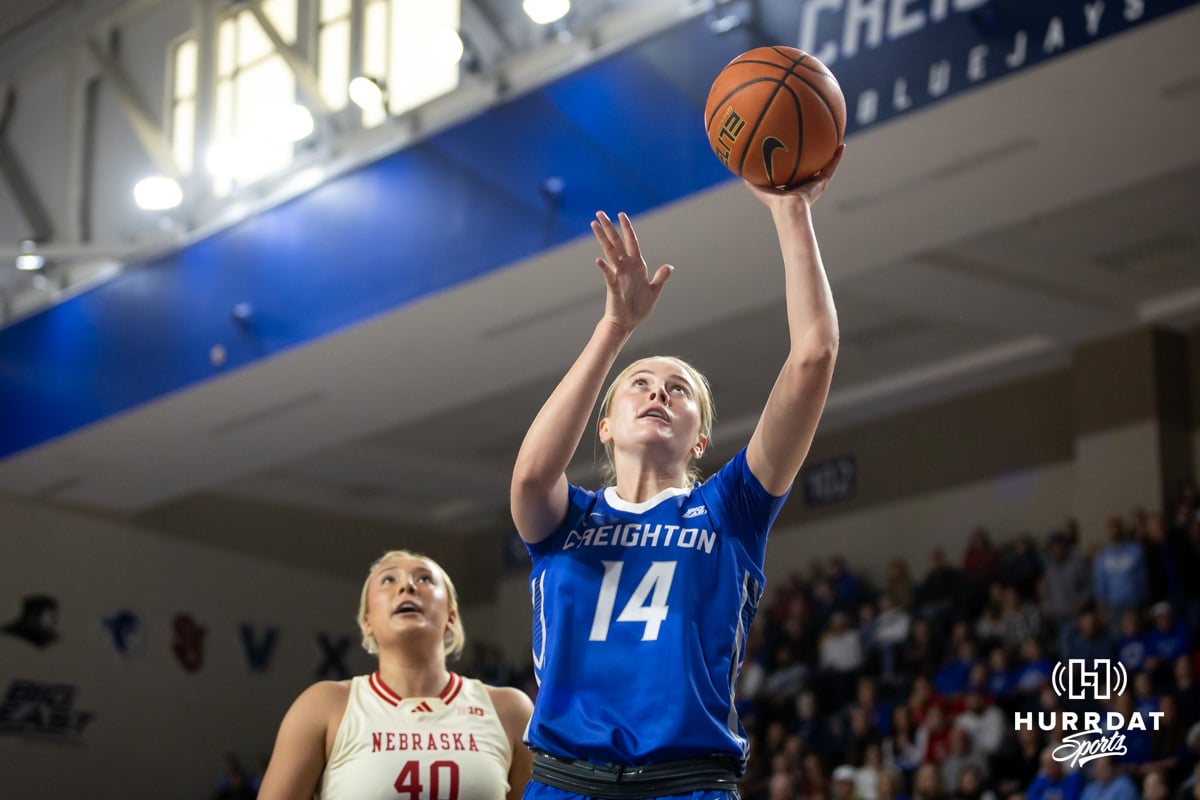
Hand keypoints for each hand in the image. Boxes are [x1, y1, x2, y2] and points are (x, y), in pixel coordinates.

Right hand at [591, 211, 673, 333]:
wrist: (627, 324)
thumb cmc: (639, 308)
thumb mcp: (654, 291)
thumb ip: (660, 277)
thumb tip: (669, 266)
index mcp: (636, 266)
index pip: (631, 242)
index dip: (627, 229)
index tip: (622, 215)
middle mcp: (625, 267)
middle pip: (616, 243)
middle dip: (608, 227)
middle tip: (599, 212)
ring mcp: (618, 275)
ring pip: (609, 252)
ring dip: (602, 238)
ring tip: (593, 224)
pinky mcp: (613, 286)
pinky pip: (608, 275)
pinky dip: (605, 268)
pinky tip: (599, 260)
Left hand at [745, 143, 844, 211]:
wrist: (788, 209)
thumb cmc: (774, 202)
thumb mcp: (759, 187)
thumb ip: (751, 180)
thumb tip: (739, 171)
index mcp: (792, 183)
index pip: (795, 168)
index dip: (796, 159)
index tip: (796, 146)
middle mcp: (805, 181)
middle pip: (811, 164)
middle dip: (813, 153)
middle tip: (816, 137)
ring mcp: (815, 182)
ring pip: (825, 163)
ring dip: (829, 152)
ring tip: (835, 137)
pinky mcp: (822, 182)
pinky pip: (832, 166)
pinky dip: (837, 157)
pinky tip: (842, 145)